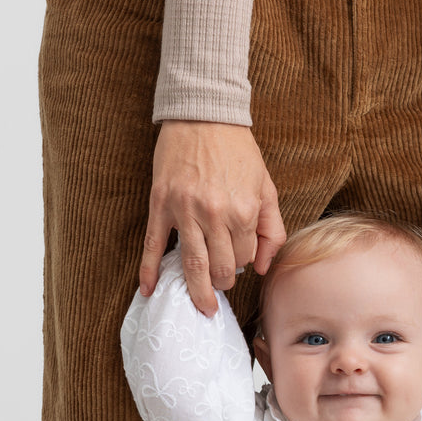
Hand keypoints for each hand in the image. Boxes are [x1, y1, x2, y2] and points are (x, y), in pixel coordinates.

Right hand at [139, 121, 285, 315]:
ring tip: (202, 305)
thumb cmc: (238, 152)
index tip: (237, 256)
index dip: (243, 261)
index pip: (244, 257)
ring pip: (192, 265)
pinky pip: (153, 245)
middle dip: (223, 280)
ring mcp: (184, 211)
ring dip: (198, 290)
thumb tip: (261, 267)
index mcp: (243, 211)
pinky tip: (149, 291)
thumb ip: (272, 230)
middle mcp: (214, 215)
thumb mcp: (267, 188)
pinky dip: (150, 271)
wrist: (203, 115)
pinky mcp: (160, 205)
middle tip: (221, 281)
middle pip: (220, 268)